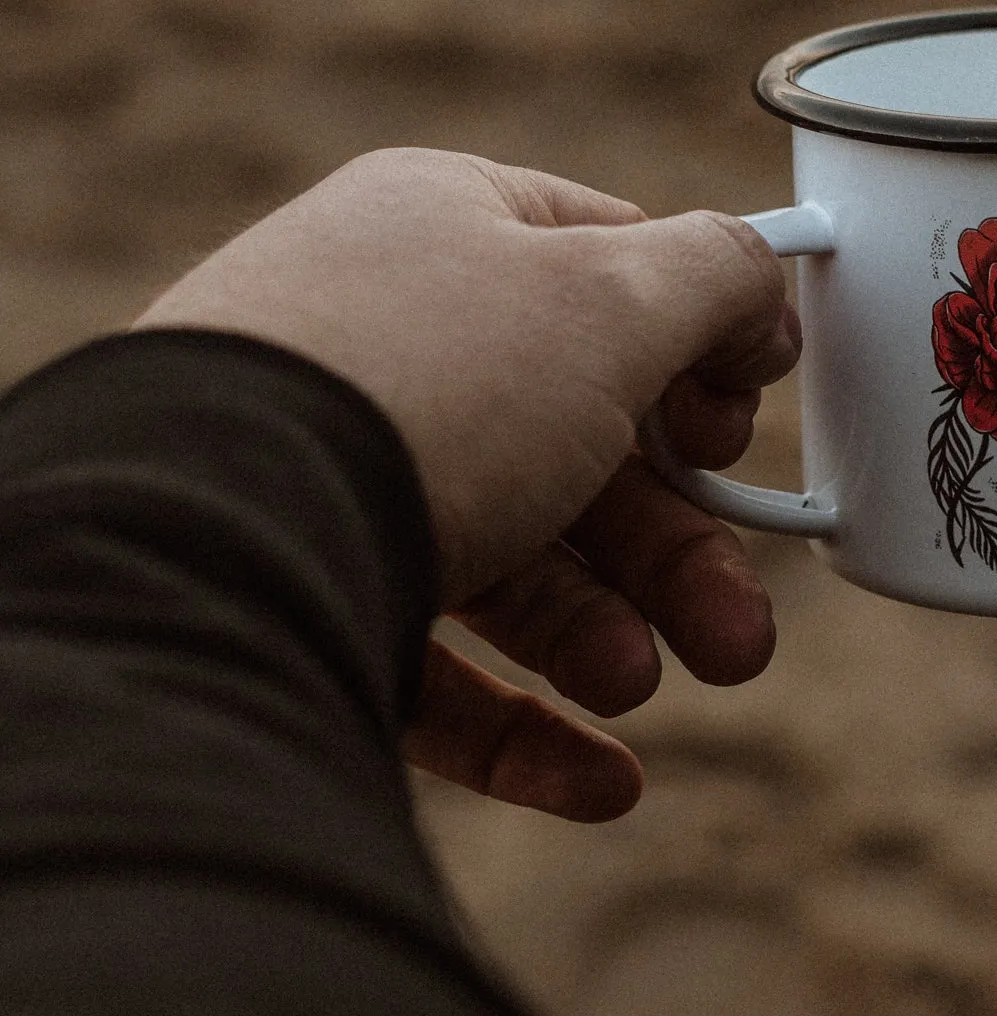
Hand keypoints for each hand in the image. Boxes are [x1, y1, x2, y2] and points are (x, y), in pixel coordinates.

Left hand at [135, 149, 797, 821]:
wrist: (217, 536)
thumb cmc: (431, 384)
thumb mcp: (614, 298)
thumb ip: (715, 276)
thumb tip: (760, 290)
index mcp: (449, 231)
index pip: (607, 269)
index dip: (697, 350)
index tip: (740, 425)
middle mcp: (387, 344)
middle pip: (579, 450)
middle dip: (676, 553)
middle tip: (739, 636)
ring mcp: (334, 475)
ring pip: (513, 563)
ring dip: (607, 635)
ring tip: (640, 685)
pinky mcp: (301, 599)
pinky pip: (433, 667)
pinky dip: (526, 727)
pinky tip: (605, 784)